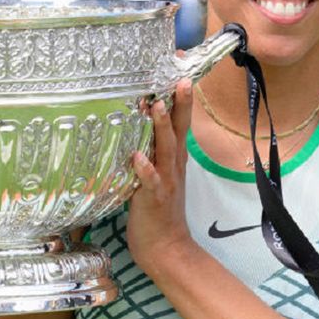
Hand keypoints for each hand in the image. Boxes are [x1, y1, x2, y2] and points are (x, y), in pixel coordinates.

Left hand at [125, 79, 195, 276]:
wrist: (167, 248)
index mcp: (174, 158)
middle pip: (179, 129)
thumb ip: (152, 152)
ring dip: (162, 127)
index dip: (181, 97)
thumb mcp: (156, 175)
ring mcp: (165, 181)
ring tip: (157, 105)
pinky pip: (149, 181)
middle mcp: (173, 165)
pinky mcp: (154, 199)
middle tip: (180, 77)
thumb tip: (137, 126)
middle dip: (180, 103)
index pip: (180, 121)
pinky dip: (145, 169)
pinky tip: (138, 157)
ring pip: (165, 149)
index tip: (181, 70)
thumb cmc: (158, 212)